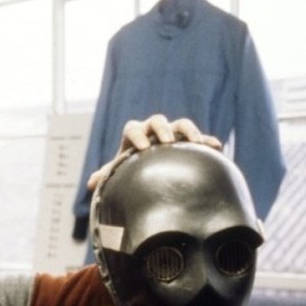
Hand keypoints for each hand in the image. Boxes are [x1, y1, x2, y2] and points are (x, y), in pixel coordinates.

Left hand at [87, 114, 223, 189]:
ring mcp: (173, 133)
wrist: (150, 170)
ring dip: (188, 130)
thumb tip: (90, 184)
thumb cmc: (131, 170)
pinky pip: (200, 138)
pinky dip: (207, 141)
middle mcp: (153, 130)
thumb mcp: (120, 172)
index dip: (137, 135)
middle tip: (167, 141)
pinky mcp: (189, 142)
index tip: (142, 148)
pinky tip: (215, 147)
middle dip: (162, 129)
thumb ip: (107, 174)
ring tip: (194, 141)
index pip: (133, 128)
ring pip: (181, 123)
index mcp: (134, 135)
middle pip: (157, 121)